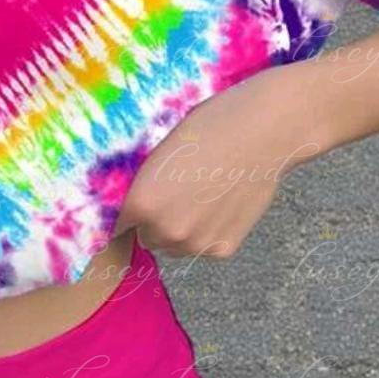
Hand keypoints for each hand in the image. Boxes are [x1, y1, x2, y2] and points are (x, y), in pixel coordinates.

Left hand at [113, 66, 329, 258]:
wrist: (262, 132)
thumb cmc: (208, 128)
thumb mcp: (158, 152)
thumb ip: (142, 186)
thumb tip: (131, 208)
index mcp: (140, 204)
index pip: (117, 225)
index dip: (128, 213)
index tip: (138, 206)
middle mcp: (164, 232)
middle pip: (147, 237)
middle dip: (156, 221)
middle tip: (179, 192)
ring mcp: (195, 244)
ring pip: (176, 246)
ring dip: (183, 230)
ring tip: (204, 196)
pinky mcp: (223, 249)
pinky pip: (204, 246)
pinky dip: (211, 232)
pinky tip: (224, 203)